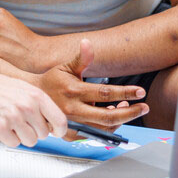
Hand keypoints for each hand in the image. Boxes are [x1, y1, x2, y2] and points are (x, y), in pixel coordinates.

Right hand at [0, 70, 67, 147]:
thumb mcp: (23, 88)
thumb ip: (39, 104)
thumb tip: (52, 123)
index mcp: (36, 95)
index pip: (60, 121)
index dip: (60, 130)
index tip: (56, 132)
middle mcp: (27, 107)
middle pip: (44, 134)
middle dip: (34, 131)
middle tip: (21, 121)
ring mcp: (13, 118)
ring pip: (30, 141)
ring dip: (21, 136)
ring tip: (10, 122)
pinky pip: (13, 143)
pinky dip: (8, 138)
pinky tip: (1, 125)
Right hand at [34, 39, 148, 132]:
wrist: (33, 99)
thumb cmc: (51, 81)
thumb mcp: (66, 67)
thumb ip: (81, 58)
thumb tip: (87, 43)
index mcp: (73, 91)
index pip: (105, 93)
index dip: (125, 93)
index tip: (140, 92)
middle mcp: (72, 109)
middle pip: (108, 116)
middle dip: (130, 113)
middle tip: (143, 107)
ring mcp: (71, 124)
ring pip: (103, 127)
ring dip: (119, 119)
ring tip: (126, 108)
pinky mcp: (69, 134)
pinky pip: (94, 134)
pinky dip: (107, 127)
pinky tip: (111, 116)